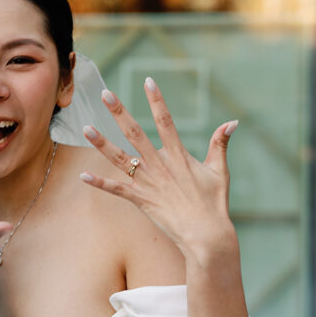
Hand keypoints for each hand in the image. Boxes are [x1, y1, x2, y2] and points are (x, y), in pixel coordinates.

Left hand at [78, 77, 237, 255]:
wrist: (206, 235)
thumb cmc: (214, 203)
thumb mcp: (219, 170)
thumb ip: (220, 144)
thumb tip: (232, 122)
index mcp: (179, 156)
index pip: (166, 121)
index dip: (157, 100)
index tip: (148, 81)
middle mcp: (160, 166)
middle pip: (136, 133)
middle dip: (120, 113)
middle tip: (105, 94)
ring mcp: (148, 183)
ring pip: (121, 159)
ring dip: (102, 144)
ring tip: (86, 128)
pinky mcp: (141, 200)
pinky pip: (117, 190)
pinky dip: (100, 183)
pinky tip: (83, 176)